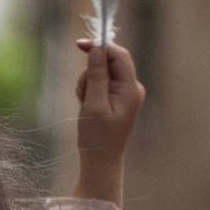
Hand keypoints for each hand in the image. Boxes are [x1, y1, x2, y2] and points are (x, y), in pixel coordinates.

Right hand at [73, 40, 145, 206]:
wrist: (100, 164)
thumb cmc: (97, 138)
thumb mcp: (93, 105)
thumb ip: (97, 75)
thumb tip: (97, 48)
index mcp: (130, 88)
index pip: (118, 55)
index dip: (100, 46)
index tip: (79, 45)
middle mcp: (131, 88)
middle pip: (108, 63)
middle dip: (90, 73)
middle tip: (83, 96)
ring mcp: (123, 94)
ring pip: (101, 74)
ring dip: (87, 84)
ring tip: (85, 106)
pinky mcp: (115, 100)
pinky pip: (100, 85)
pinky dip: (89, 92)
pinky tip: (87, 108)